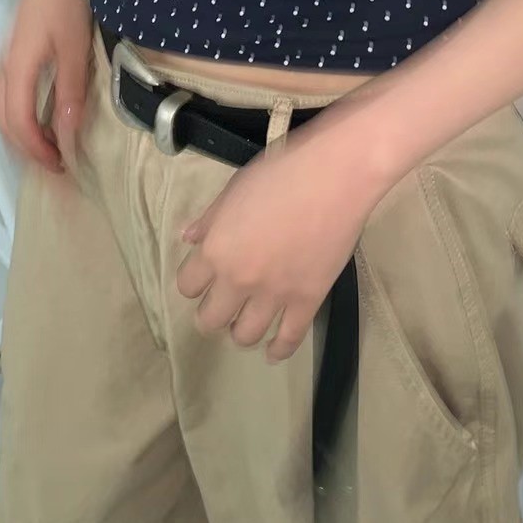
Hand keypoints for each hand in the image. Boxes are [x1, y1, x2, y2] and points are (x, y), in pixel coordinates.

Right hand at [0, 0, 91, 172]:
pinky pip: (12, 92)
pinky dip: (24, 112)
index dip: (38, 150)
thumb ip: (71, 93)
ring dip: (24, 132)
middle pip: (5, 121)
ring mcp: (8, 56)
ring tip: (51, 146)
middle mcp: (5, 66)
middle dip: (27, 148)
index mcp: (16, 69)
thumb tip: (68, 135)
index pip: (18, 124)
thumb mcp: (75, 49)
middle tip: (54, 165)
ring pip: (6, 107)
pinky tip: (45, 114)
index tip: (60, 166)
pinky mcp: (17, 47)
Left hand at [176, 124, 381, 361]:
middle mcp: (238, 279)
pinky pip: (289, 339)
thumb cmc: (282, 171)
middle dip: (212, 314)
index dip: (194, 283)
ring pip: (245, 336)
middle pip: (210, 319)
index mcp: (216, 249)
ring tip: (247, 323)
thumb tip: (189, 238)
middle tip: (223, 305)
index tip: (204, 278)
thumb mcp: (235, 188)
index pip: (187, 286)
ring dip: (241, 332)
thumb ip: (211, 219)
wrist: (335, 175)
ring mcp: (274, 294)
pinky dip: (278, 350)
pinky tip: (273, 351)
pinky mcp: (308, 301)